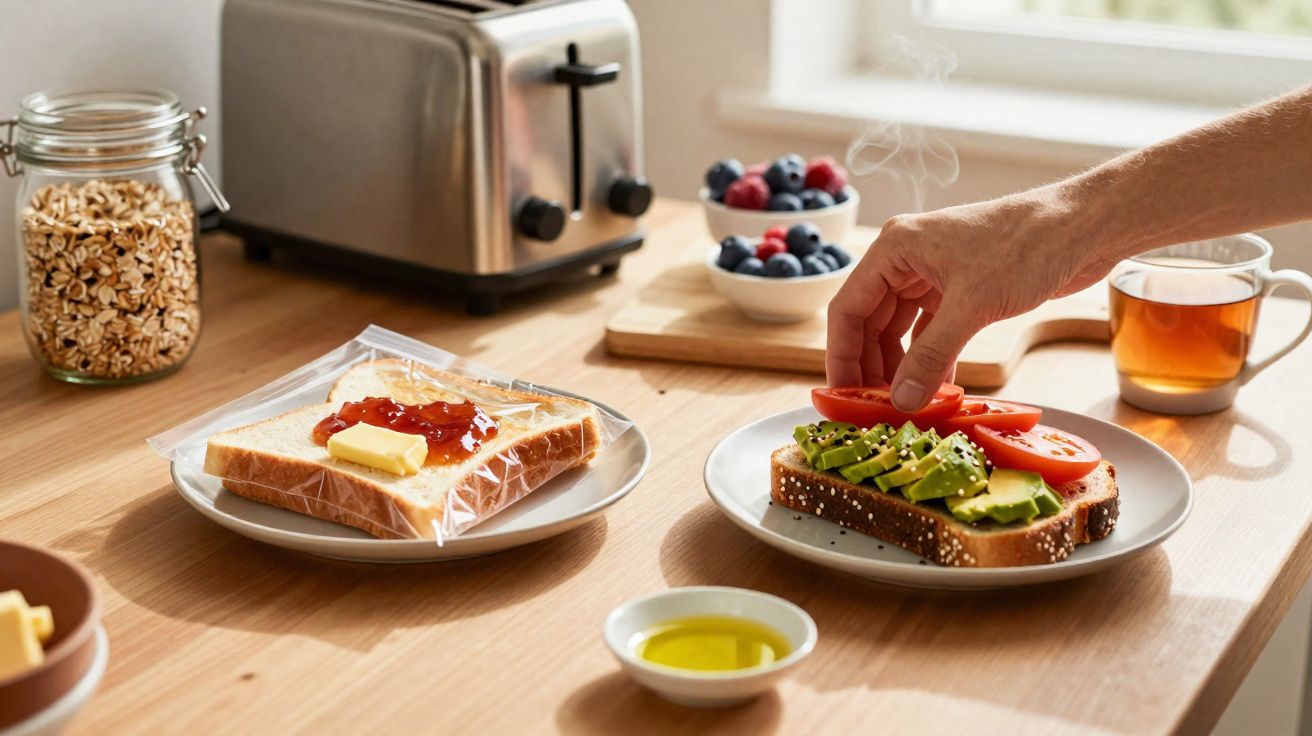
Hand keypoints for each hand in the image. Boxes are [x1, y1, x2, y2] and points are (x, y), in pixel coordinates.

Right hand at [826, 184, 1119, 410]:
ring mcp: (933, 275)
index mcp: (894, 249)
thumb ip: (930, 356)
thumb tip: (901, 401)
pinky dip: (930, 361)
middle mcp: (906, 260)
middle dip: (871, 368)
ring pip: (899, 331)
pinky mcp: (960, 290)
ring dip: (902, 368)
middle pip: (870, 323)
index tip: (842, 397)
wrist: (1085, 227)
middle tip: (874, 410)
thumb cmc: (1027, 245)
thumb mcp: (971, 306)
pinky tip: (936, 391)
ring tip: (905, 405)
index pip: (848, 309)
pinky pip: (930, 333)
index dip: (841, 357)